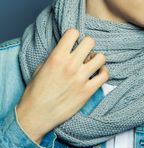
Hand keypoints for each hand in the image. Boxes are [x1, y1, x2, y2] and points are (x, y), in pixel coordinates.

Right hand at [16, 28, 108, 143]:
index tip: (73, 42)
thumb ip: (55, 56)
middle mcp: (70, 65)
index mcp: (57, 57)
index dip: (74, 35)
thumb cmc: (35, 92)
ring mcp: (81, 78)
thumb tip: (66, 51)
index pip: (73, 32)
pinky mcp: (88, 91)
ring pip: (101, 57)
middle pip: (90, 41)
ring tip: (91, 63)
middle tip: (84, 52)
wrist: (36, 115)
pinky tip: (97, 74)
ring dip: (96, 58)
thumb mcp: (41, 67)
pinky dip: (103, 73)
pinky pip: (104, 75)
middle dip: (87, 45)